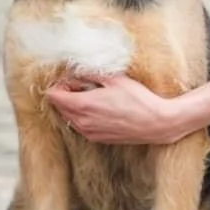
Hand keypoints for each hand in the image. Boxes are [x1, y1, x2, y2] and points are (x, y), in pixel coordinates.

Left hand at [46, 74, 183, 144]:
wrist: (156, 123)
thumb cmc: (138, 99)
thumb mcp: (114, 79)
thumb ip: (91, 74)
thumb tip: (76, 71)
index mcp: (83, 106)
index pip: (54, 96)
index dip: (59, 84)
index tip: (71, 78)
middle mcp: (82, 123)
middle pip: (59, 107)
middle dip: (65, 94)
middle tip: (82, 83)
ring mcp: (90, 133)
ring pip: (69, 118)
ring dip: (74, 106)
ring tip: (92, 95)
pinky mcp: (98, 139)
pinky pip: (80, 126)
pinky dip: (83, 116)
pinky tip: (100, 107)